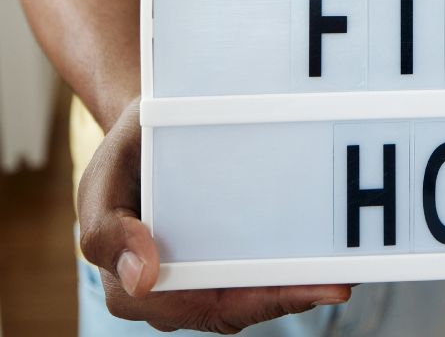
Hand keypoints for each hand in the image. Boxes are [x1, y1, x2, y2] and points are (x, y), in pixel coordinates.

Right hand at [78, 98, 351, 331]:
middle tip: (338, 283)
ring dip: (296, 289)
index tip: (303, 288)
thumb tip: (140, 280)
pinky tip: (327, 259)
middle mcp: (166, 294)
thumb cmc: (123, 159)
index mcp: (131, 283)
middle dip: (287, 299)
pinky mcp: (220, 265)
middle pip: (233, 310)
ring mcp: (196, 282)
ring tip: (343, 273)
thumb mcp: (101, 182)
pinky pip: (256, 278)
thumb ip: (106, 229)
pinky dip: (290, 273)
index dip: (254, 302)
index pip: (196, 305)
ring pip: (250, 299)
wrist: (143, 133)